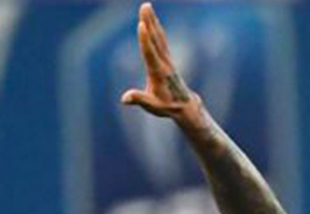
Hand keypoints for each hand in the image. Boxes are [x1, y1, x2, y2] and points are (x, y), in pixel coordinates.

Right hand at [120, 3, 201, 122]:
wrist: (184, 105)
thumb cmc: (166, 106)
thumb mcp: (152, 106)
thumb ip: (139, 100)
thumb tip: (125, 98)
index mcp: (158, 72)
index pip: (150, 53)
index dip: (145, 39)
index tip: (141, 25)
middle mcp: (164, 62)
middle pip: (155, 39)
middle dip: (149, 22)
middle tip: (145, 6)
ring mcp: (166, 58)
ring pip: (158, 36)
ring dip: (152, 21)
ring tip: (146, 6)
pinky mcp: (167, 58)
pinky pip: (161, 39)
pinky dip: (156, 28)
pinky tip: (152, 20)